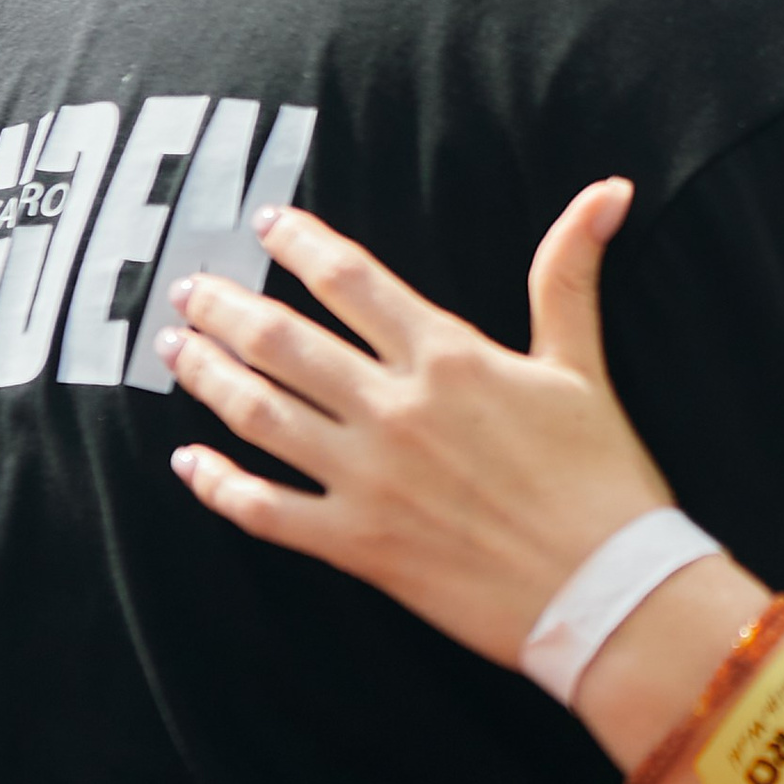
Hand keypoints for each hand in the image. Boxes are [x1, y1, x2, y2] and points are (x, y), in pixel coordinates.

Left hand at [160, 185, 674, 666]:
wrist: (609, 592)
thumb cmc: (603, 481)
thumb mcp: (584, 367)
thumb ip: (569, 276)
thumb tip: (609, 190)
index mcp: (448, 358)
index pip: (351, 279)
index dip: (299, 243)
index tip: (265, 225)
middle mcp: (395, 410)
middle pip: (283, 340)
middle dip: (225, 307)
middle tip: (190, 290)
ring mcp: (369, 479)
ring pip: (259, 413)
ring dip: (207, 375)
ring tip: (174, 349)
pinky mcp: (358, 545)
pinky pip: (265, 509)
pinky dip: (218, 484)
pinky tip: (188, 462)